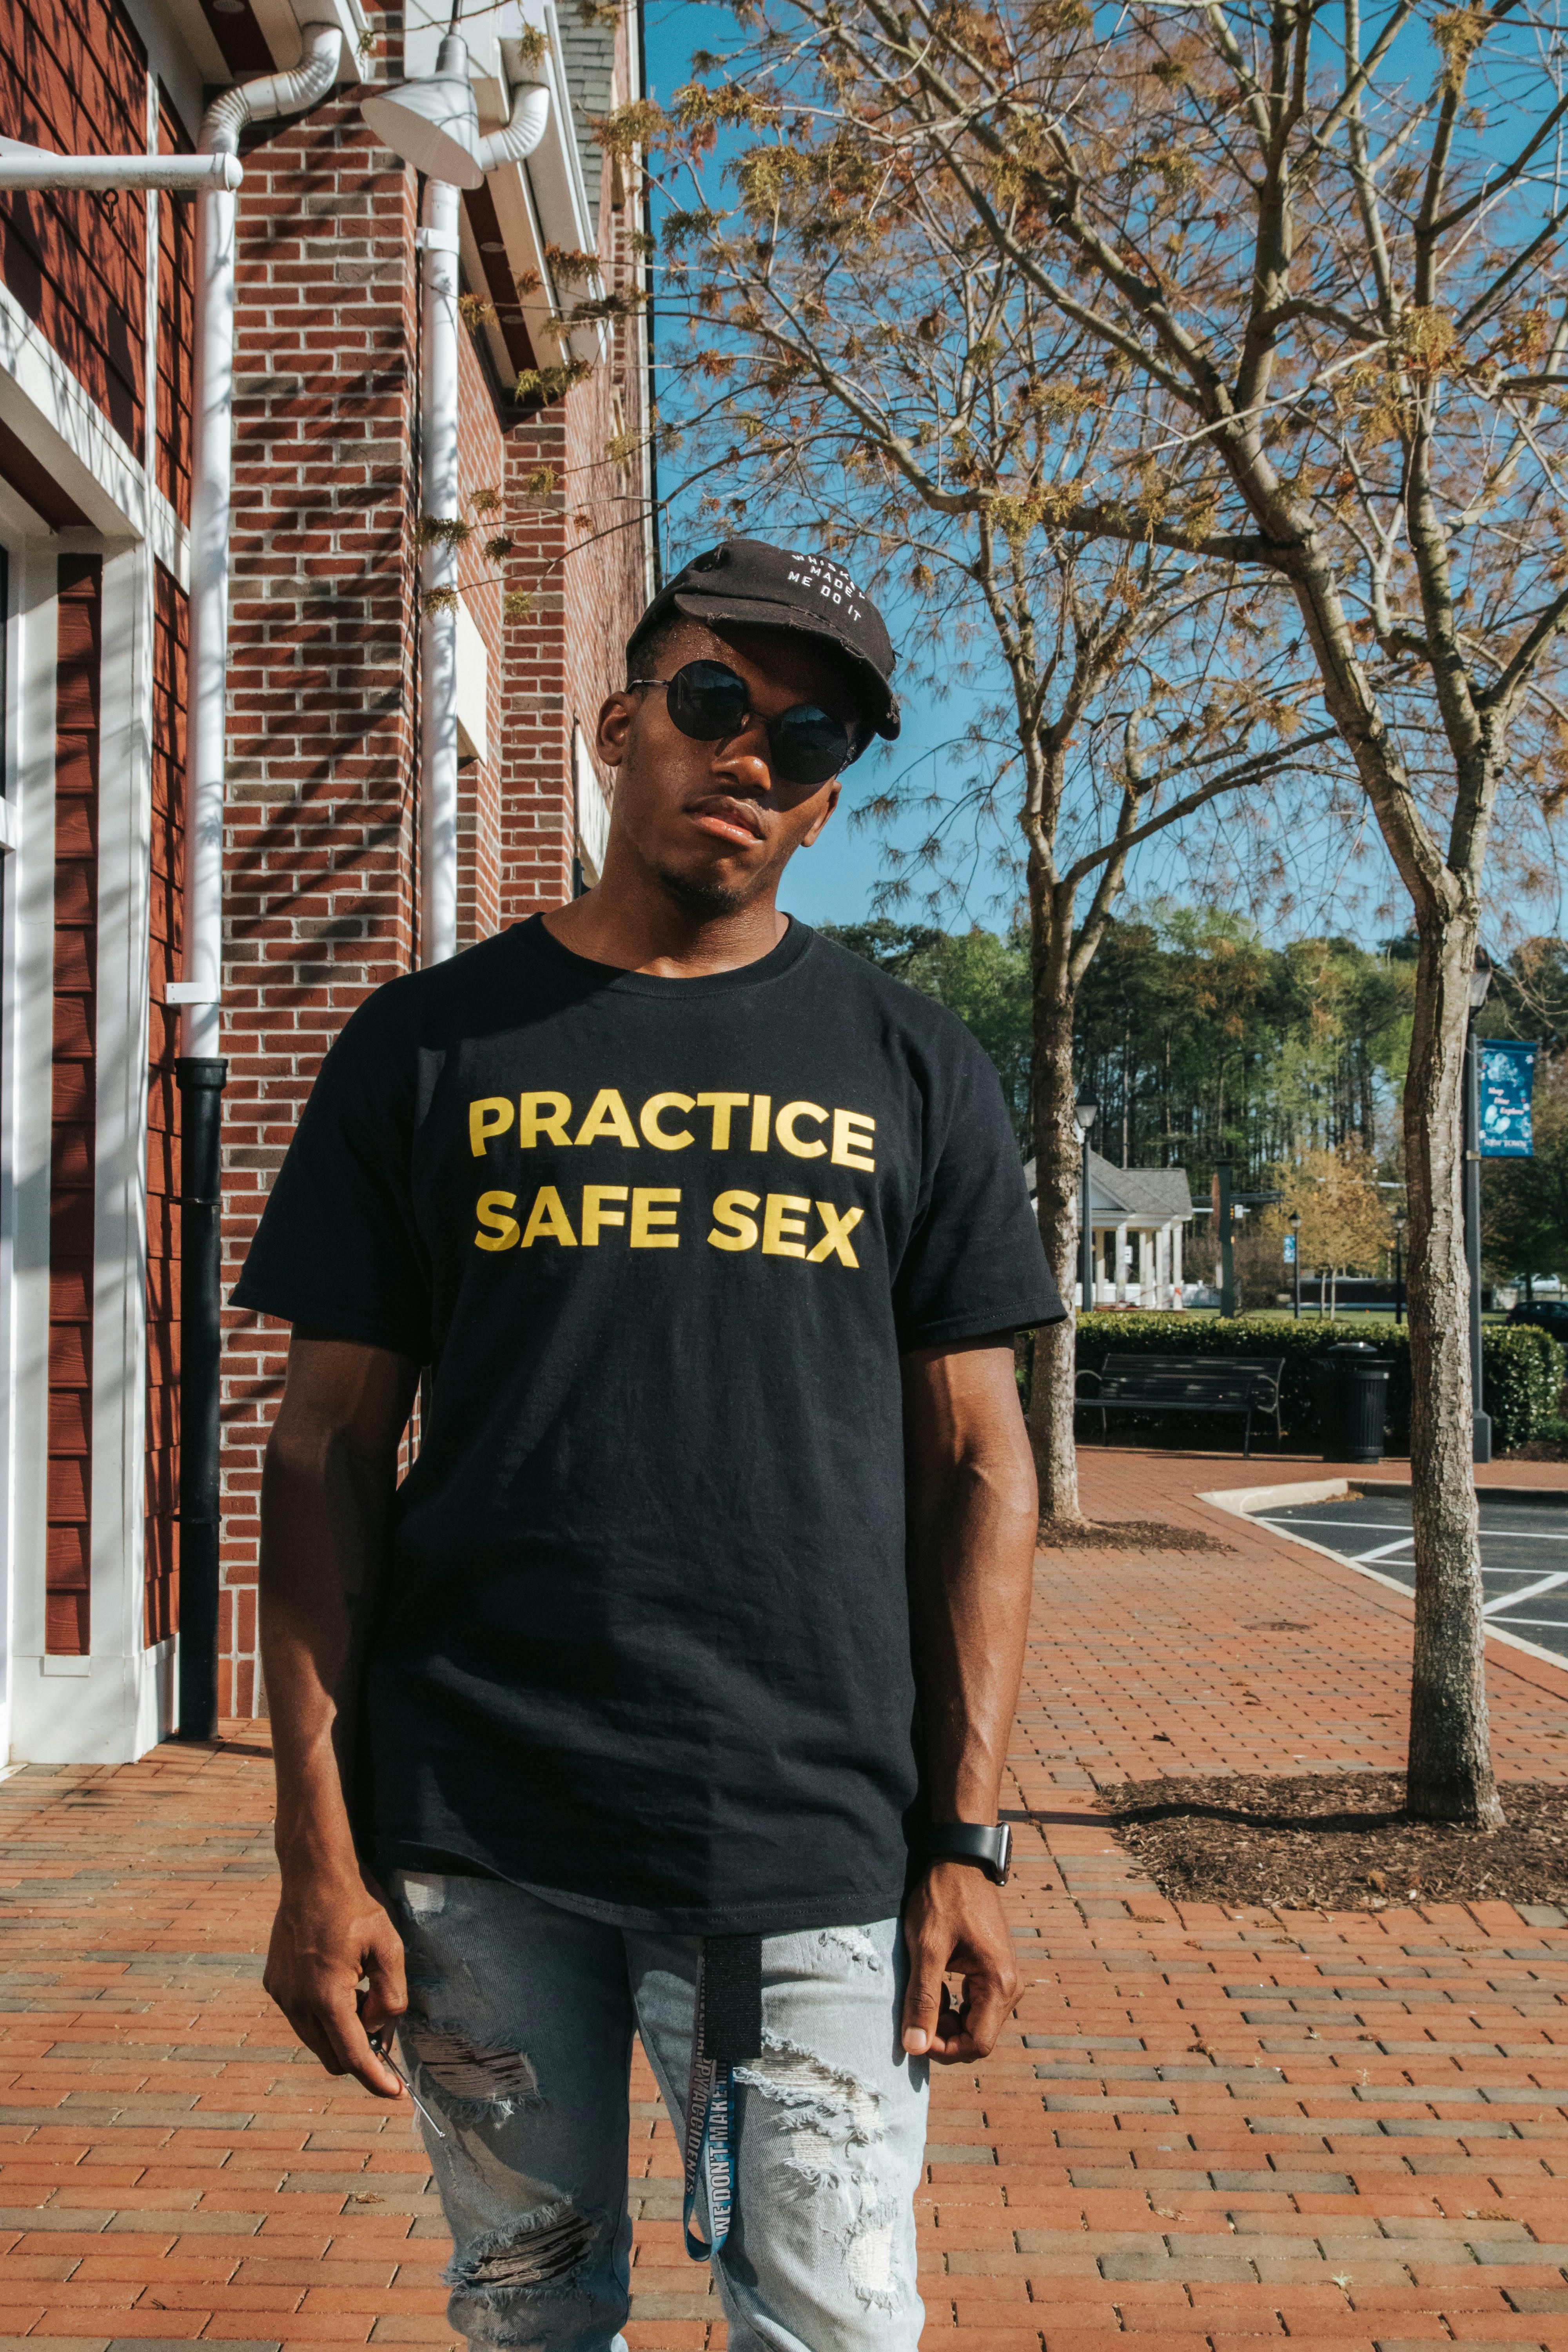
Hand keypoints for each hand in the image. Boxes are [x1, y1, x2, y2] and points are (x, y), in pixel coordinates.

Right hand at [264, 1867, 407, 2097]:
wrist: (312, 1875)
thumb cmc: (355, 1908)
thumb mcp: (388, 1947)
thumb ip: (391, 1995)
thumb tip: (380, 2027)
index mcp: (326, 1996)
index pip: (352, 2056)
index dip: (375, 2079)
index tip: (394, 2093)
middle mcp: (297, 2002)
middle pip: (331, 2056)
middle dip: (359, 2055)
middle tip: (383, 2030)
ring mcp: (281, 1994)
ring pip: (314, 2040)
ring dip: (340, 2033)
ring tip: (362, 1996)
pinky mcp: (274, 1984)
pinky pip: (301, 2018)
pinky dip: (323, 2016)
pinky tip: (340, 1984)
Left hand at [900, 1860, 1018, 2063]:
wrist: (960, 1860)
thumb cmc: (943, 1899)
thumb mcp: (927, 1948)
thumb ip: (922, 1999)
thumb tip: (914, 2047)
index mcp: (999, 1984)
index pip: (977, 2044)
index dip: (945, 2050)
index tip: (917, 2035)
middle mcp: (1010, 1986)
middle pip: (978, 2036)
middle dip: (945, 2035)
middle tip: (916, 2013)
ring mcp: (1004, 1977)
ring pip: (977, 2022)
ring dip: (948, 2020)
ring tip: (924, 1994)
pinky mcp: (995, 1970)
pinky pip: (977, 2004)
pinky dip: (954, 2006)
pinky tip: (936, 1985)